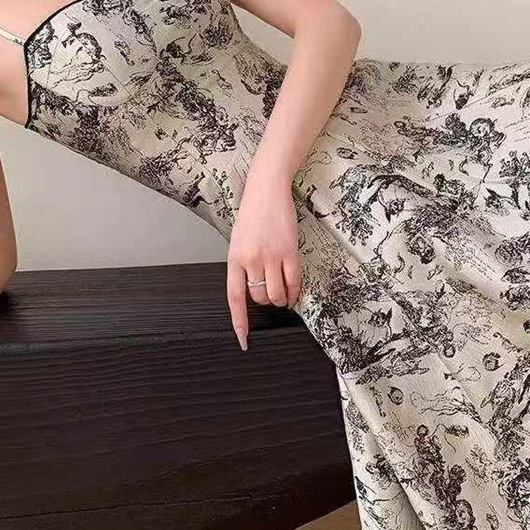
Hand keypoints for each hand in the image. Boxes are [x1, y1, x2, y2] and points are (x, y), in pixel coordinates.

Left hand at [226, 170, 300, 350]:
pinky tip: (293, 291)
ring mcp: (271, 256)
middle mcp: (251, 260)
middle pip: (259, 298)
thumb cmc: (252, 214)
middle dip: (265, 301)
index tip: (243, 339)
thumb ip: (243, 264)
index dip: (239, 321)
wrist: (266, 189)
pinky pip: (293, 282)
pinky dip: (294, 291)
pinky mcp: (289, 252)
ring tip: (282, 293)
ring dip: (281, 298)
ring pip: (276, 294)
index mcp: (234, 259)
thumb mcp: (239, 240)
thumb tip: (251, 289)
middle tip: (270, 292)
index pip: (235, 298)